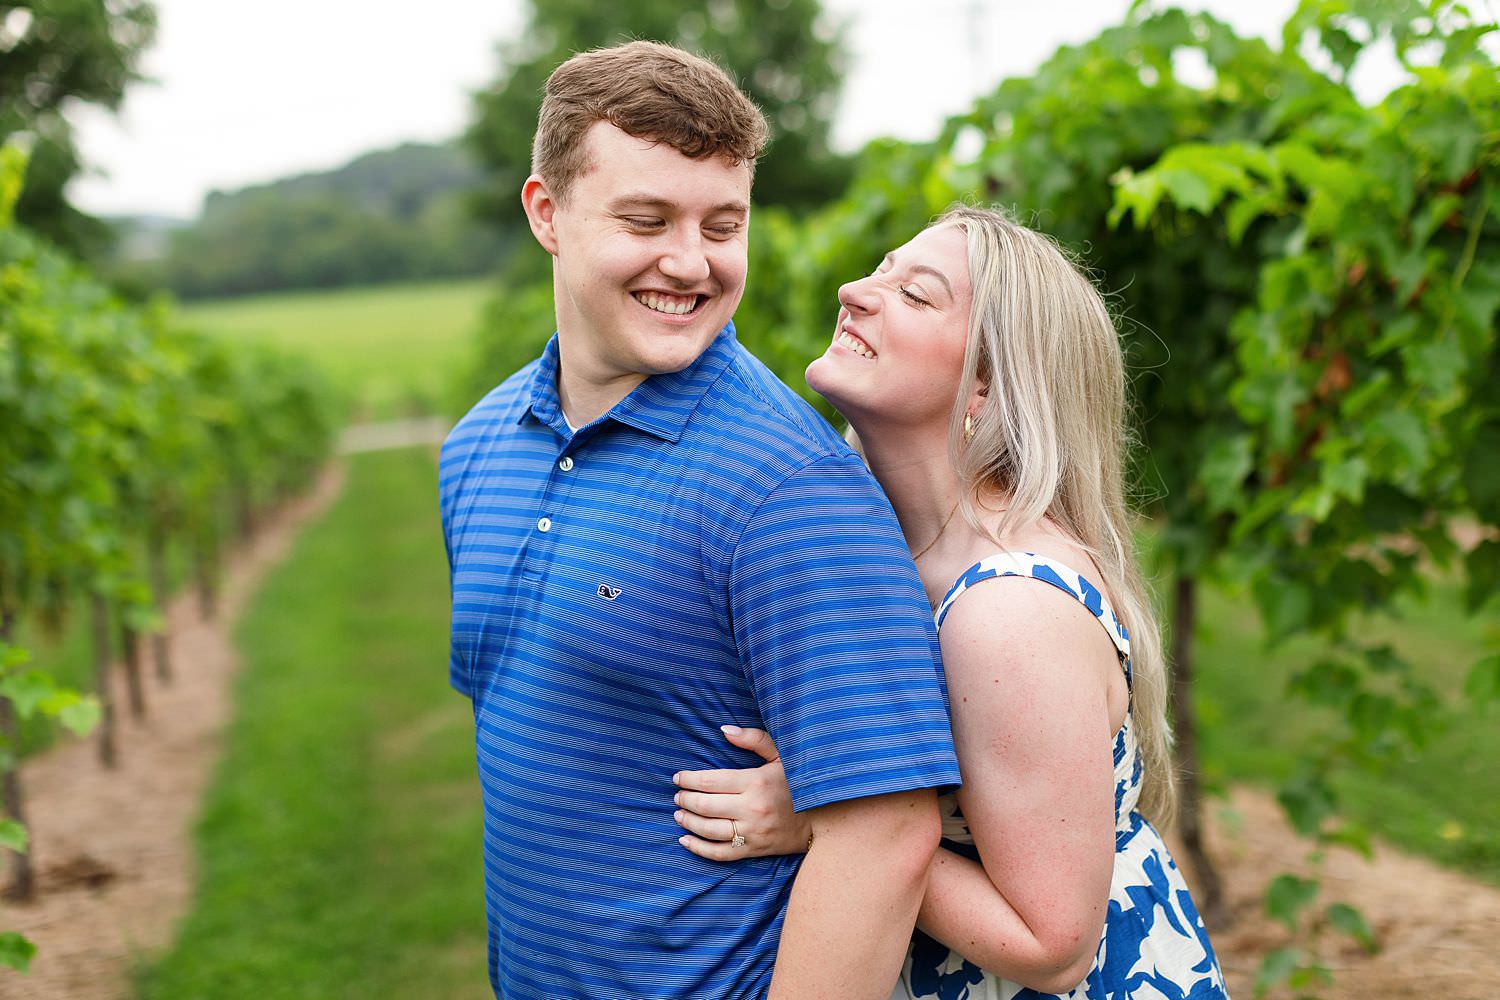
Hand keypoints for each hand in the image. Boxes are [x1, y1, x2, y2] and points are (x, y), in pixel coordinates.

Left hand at [673, 725, 811, 860]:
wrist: (822, 819)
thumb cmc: (797, 783)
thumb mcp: (781, 756)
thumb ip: (753, 739)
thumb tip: (724, 730)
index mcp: (756, 782)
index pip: (710, 781)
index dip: (688, 779)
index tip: (678, 777)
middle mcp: (752, 809)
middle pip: (705, 805)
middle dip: (685, 799)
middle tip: (677, 795)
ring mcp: (752, 833)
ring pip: (708, 829)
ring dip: (688, 821)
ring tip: (678, 814)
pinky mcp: (753, 850)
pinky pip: (719, 854)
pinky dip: (698, 849)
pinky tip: (685, 840)